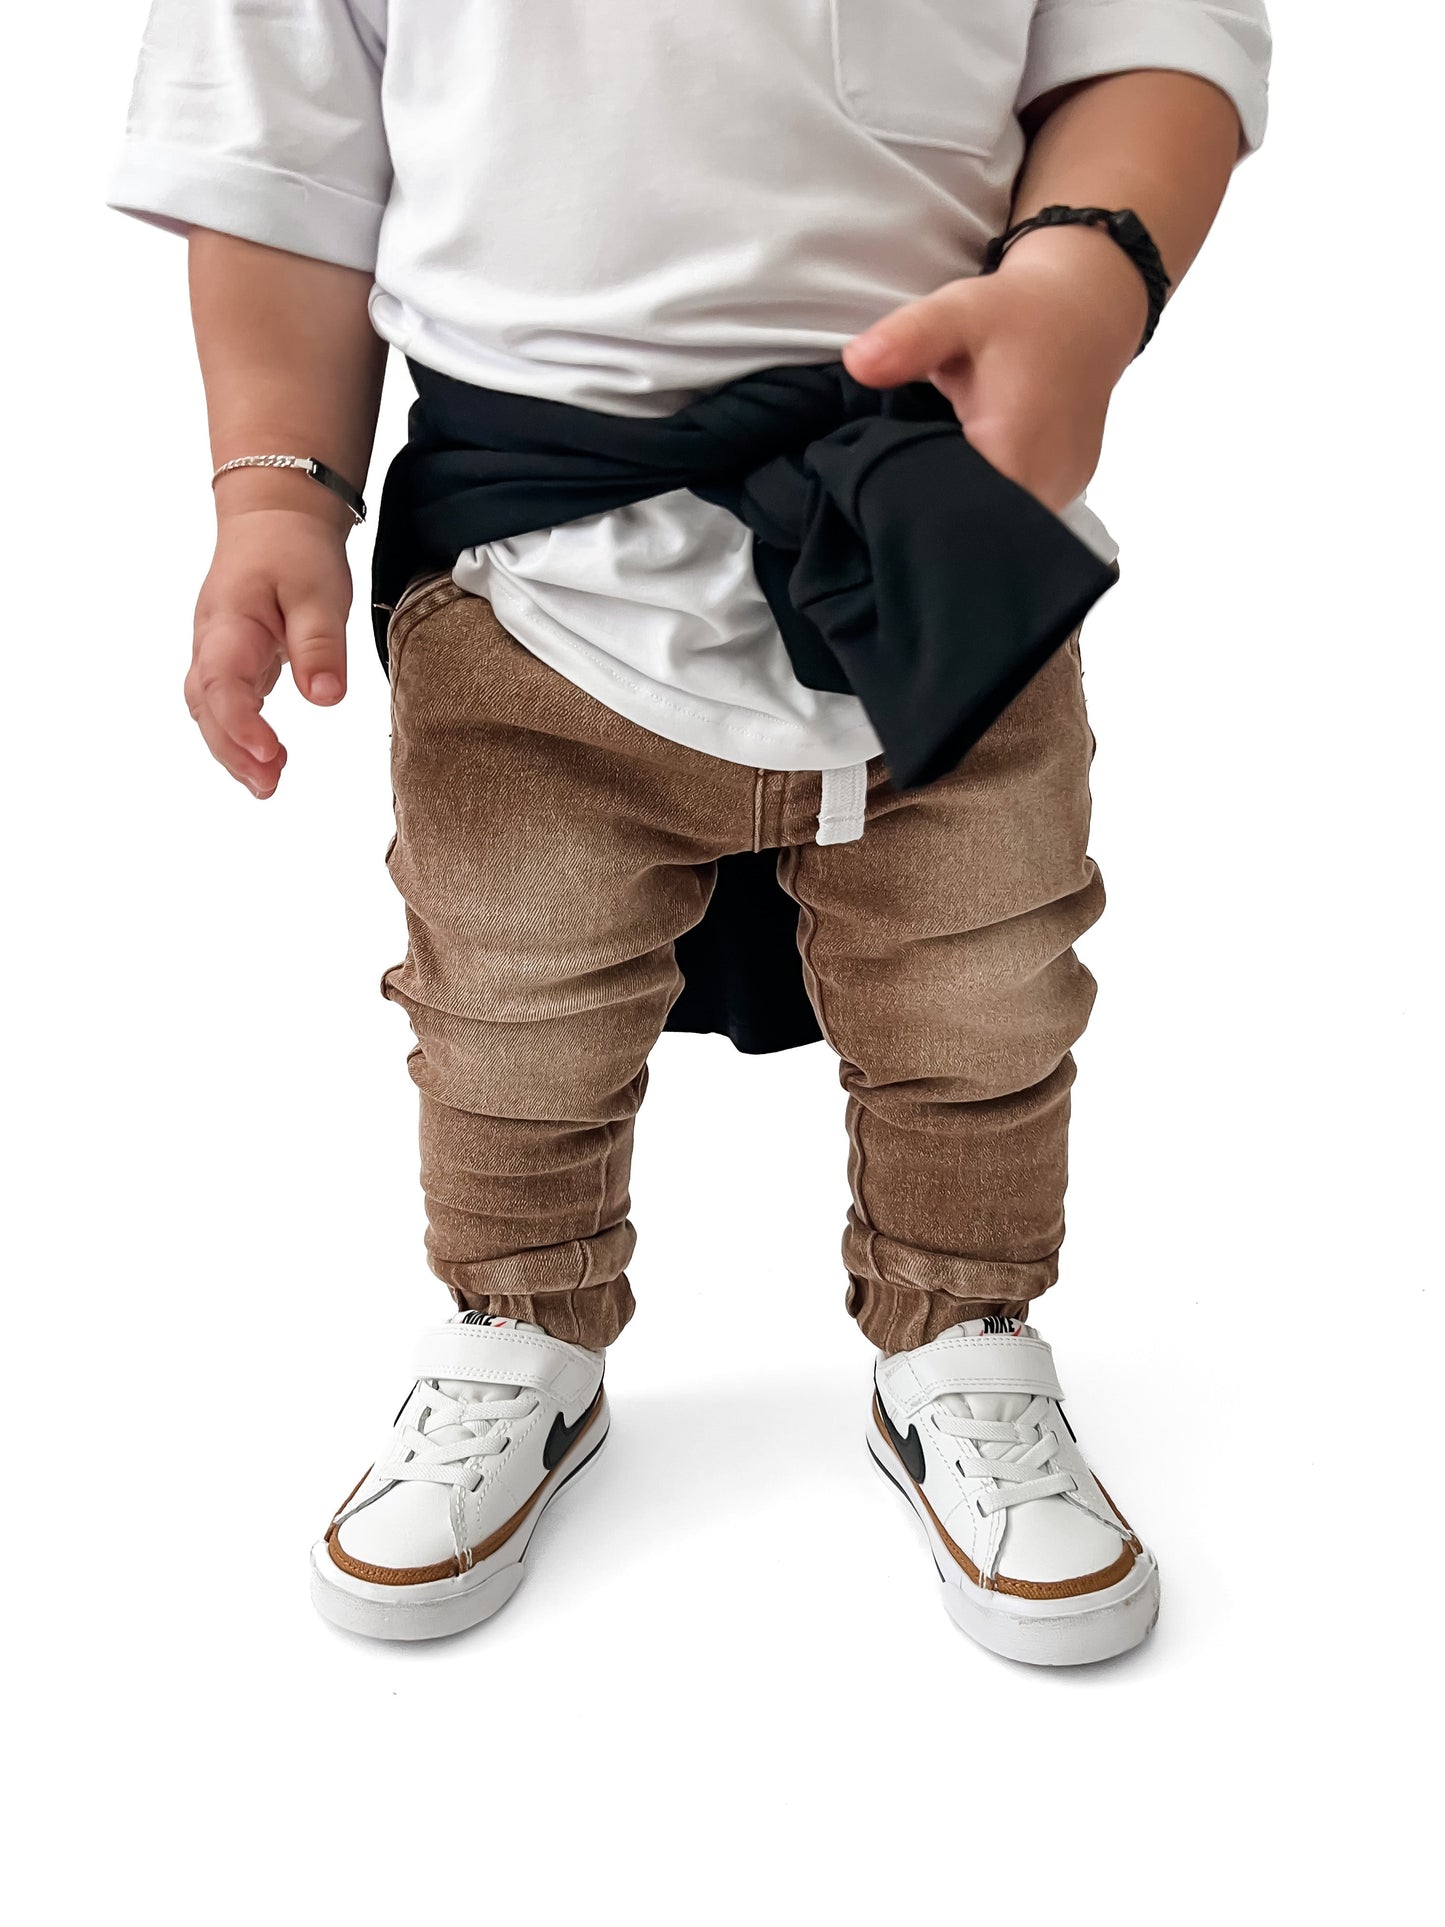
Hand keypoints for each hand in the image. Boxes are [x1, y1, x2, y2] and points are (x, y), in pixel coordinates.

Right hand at [186, 500, 352, 797]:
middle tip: (268, 786)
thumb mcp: (319, 590)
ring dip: (233, 751)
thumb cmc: (294, 550)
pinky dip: (240, 737)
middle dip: (232, 752)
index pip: (221, 682)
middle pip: (206, 707)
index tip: (269, 752)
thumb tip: (325, 698)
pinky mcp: (232, 664)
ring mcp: (217, 654)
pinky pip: (225, 707)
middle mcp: (212, 643)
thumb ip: (320, 644)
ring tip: (268, 786)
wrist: (274, 519)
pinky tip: (268, 761)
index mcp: (228, 622)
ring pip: (210, 711)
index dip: (240, 723)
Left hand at [842, 226, 1148, 511]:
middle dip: (934, 516)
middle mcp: (1047, 486)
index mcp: (1018, 455)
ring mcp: (1061, 493)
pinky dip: (989, 499)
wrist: (1085, 311)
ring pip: (999, 527)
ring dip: (964, 508)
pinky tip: (967, 472)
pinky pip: (1019, 511)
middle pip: (976, 532)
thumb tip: (857, 361)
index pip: (955, 520)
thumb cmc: (1019, 315)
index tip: (879, 497)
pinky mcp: (1064, 490)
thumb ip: (909, 339)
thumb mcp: (959, 311)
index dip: (912, 514)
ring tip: (931, 477)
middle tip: (895, 487)